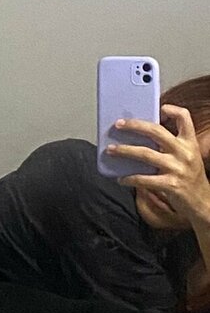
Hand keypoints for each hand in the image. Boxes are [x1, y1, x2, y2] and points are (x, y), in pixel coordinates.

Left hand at [109, 105, 209, 221]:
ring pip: (145, 154)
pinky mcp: (171, 185)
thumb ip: (170, 145)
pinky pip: (144, 179)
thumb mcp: (187, 156)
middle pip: (156, 131)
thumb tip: (140, 136)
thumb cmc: (190, 177)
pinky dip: (130, 178)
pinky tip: (121, 179)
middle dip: (134, 125)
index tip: (159, 108)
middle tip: (118, 124)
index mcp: (189, 143)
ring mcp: (178, 168)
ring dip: (124, 150)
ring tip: (111, 149)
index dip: (172, 110)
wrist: (203, 204)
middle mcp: (184, 152)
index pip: (185, 118)